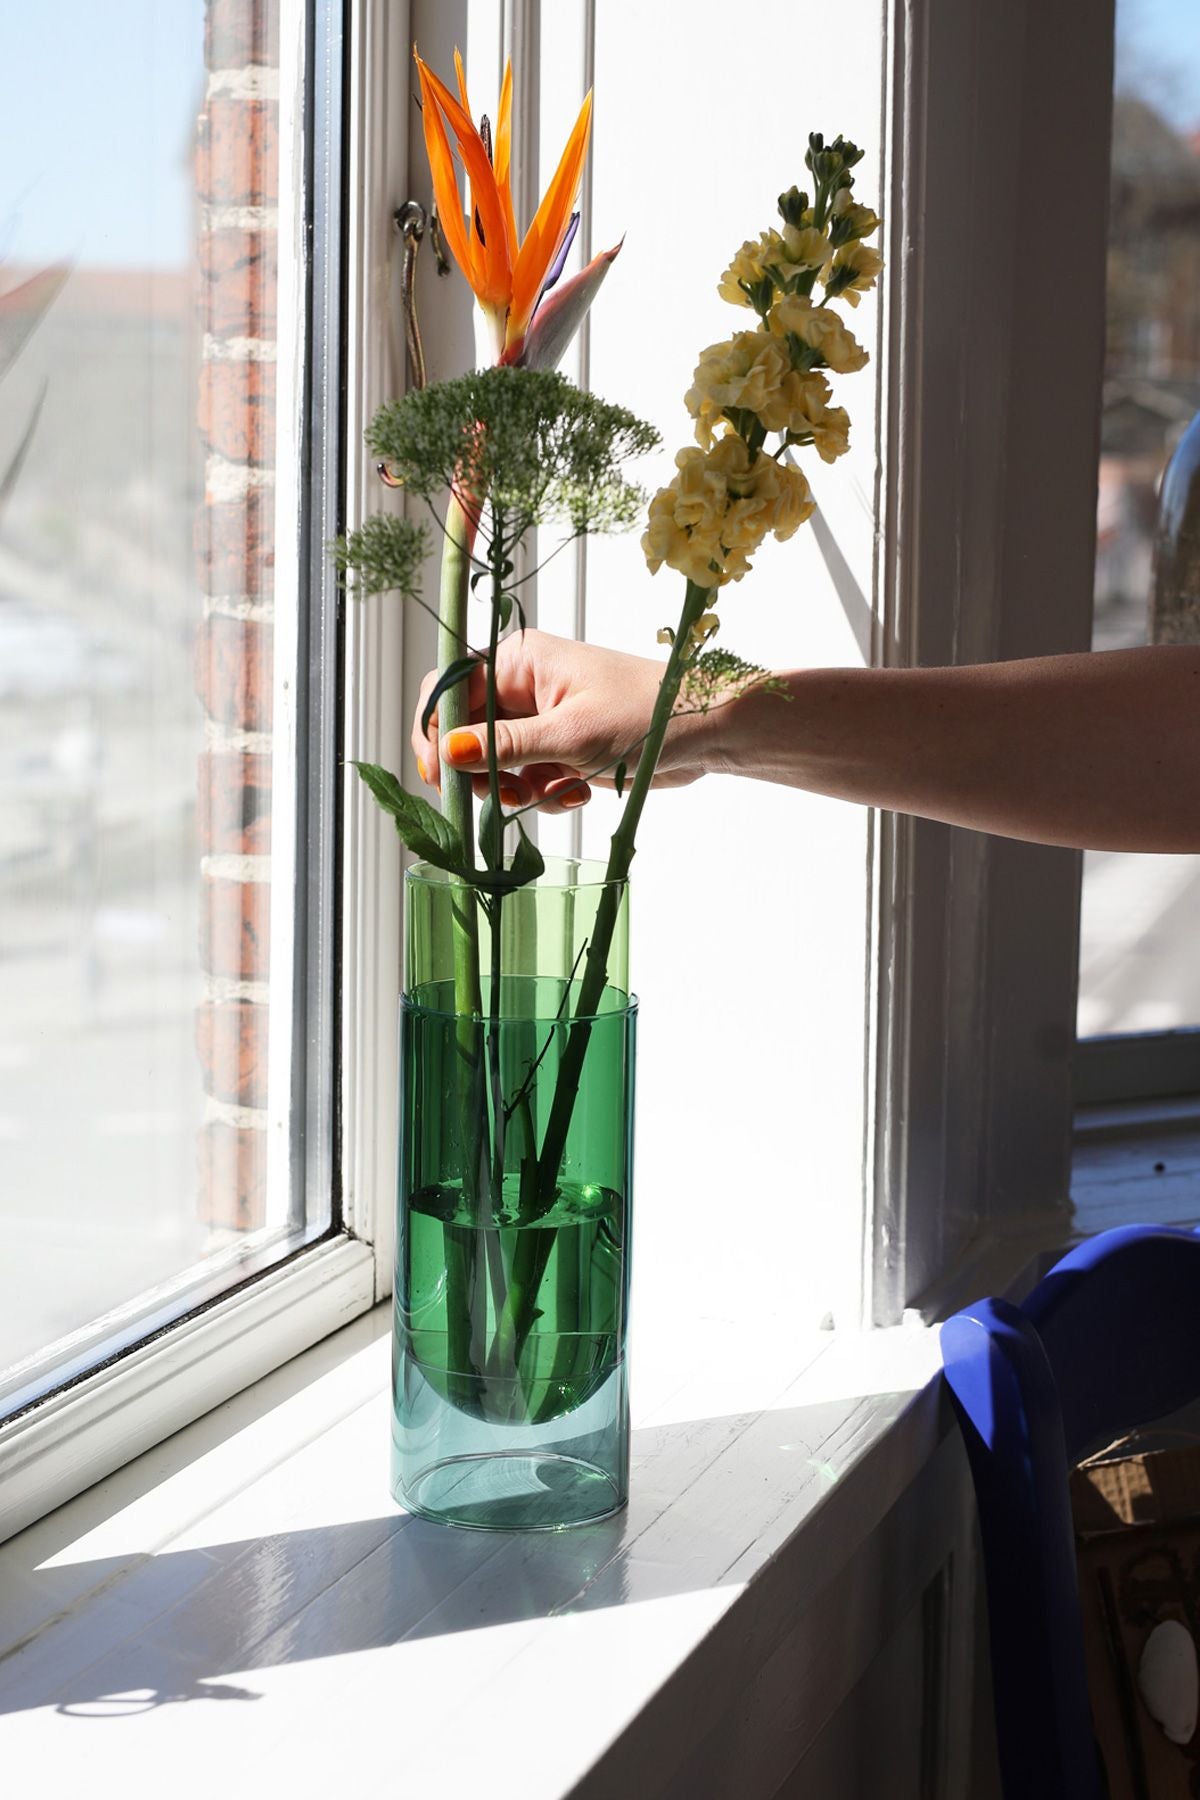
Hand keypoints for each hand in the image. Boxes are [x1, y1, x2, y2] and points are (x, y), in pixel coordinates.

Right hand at [411, 628, 713, 812]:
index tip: (440, 774)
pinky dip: (546, 794)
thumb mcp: (570, 735)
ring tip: (557, 790)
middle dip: (484, 773)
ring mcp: (543, 719)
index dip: (435, 732)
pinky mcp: (561, 749)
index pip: (449, 690)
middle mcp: (524, 687)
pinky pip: (529, 779)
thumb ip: (505, 748)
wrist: (706, 730)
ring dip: (519, 790)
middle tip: (508, 795)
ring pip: (498, 766)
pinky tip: (578, 791)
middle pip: (467, 734)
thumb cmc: (646, 713)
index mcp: (519, 661)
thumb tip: (447, 751)